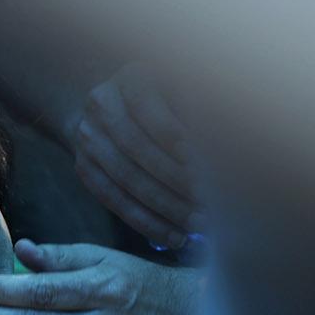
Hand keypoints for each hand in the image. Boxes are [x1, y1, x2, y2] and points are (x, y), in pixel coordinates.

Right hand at [72, 64, 201, 248]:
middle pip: (137, 148)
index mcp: (131, 79)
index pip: (150, 111)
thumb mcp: (184, 93)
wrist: (111, 110)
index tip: (208, 166)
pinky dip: (146, 222)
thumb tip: (230, 150)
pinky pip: (113, 200)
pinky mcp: (83, 167)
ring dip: (165, 207)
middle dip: (177, 181)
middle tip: (211, 204)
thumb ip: (201, 113)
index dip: (177, 140)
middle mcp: (102, 103)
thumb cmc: (168, 103)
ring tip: (199, 224)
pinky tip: (175, 236)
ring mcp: (87, 136)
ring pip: (126, 179)